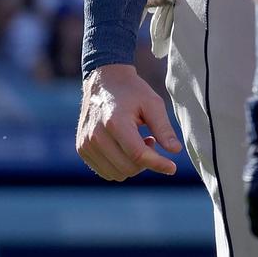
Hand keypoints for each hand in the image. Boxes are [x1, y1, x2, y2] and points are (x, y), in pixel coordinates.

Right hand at [76, 64, 182, 179]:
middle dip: (146, 161)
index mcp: (115, 122)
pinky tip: (125, 146)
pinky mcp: (82, 149)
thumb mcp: (153, 104)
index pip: (138, 154)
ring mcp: (86, 144)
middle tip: (152, 140)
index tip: (172, 168)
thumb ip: (164, 129)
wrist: (103, 82)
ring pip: (116, 174)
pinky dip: (119, 165)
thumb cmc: (132, 92)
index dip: (158, 164)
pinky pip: (105, 171)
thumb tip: (175, 151)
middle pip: (128, 168)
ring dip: (133, 165)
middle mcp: (96, 136)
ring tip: (138, 141)